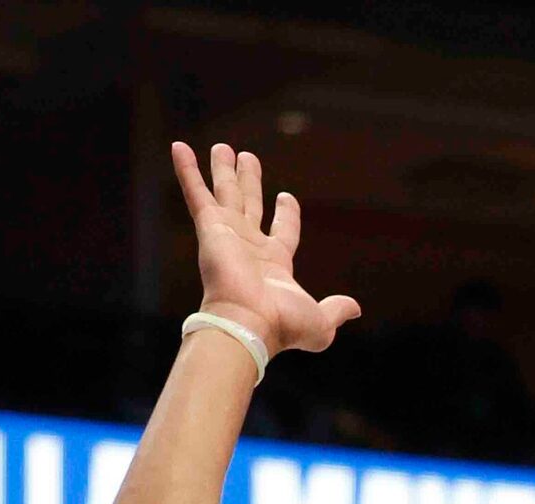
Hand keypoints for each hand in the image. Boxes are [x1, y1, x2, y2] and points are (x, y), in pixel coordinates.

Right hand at [170, 141, 360, 359]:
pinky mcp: (210, 227)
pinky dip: (186, 170)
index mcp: (275, 264)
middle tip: (246, 157)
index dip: (286, 214)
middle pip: (250, 205)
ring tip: (223, 147)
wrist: (249, 324)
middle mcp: (249, 247)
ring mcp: (228, 235)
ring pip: (226, 193)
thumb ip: (336, 310)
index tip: (286, 197)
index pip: (282, 231)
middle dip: (248, 182)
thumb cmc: (282, 325)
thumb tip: (355, 308)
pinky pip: (196, 192)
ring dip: (223, 170)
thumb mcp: (321, 321)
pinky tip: (179, 147)